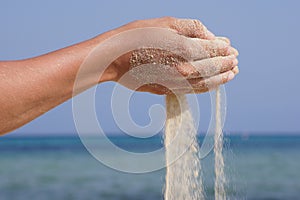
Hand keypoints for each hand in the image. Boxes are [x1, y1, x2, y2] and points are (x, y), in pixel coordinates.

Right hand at [105, 17, 238, 94]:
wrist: (113, 58)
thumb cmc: (137, 36)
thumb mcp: (166, 23)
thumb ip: (194, 29)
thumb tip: (216, 38)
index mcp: (185, 50)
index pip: (214, 51)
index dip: (225, 51)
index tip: (233, 49)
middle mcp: (184, 70)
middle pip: (214, 69)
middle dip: (228, 65)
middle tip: (236, 61)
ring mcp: (177, 83)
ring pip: (206, 83)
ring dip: (222, 79)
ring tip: (231, 74)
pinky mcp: (168, 90)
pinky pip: (193, 91)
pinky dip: (207, 87)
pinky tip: (212, 84)